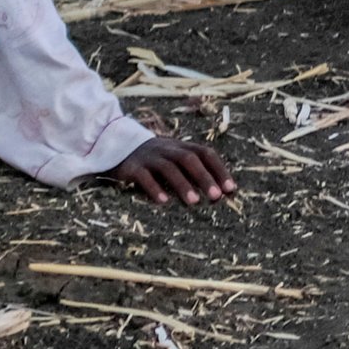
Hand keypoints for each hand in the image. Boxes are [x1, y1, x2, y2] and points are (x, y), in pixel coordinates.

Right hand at [103, 133, 235, 204]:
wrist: (118, 146)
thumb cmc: (156, 160)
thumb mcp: (176, 160)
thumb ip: (195, 172)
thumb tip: (222, 194)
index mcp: (182, 147)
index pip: (206, 154)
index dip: (219, 170)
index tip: (230, 189)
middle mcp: (168, 149)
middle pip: (189, 159)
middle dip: (204, 177)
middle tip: (216, 196)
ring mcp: (150, 157)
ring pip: (169, 168)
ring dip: (183, 184)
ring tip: (194, 202)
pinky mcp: (132, 167)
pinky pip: (144, 176)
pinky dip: (155, 188)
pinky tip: (164, 202)